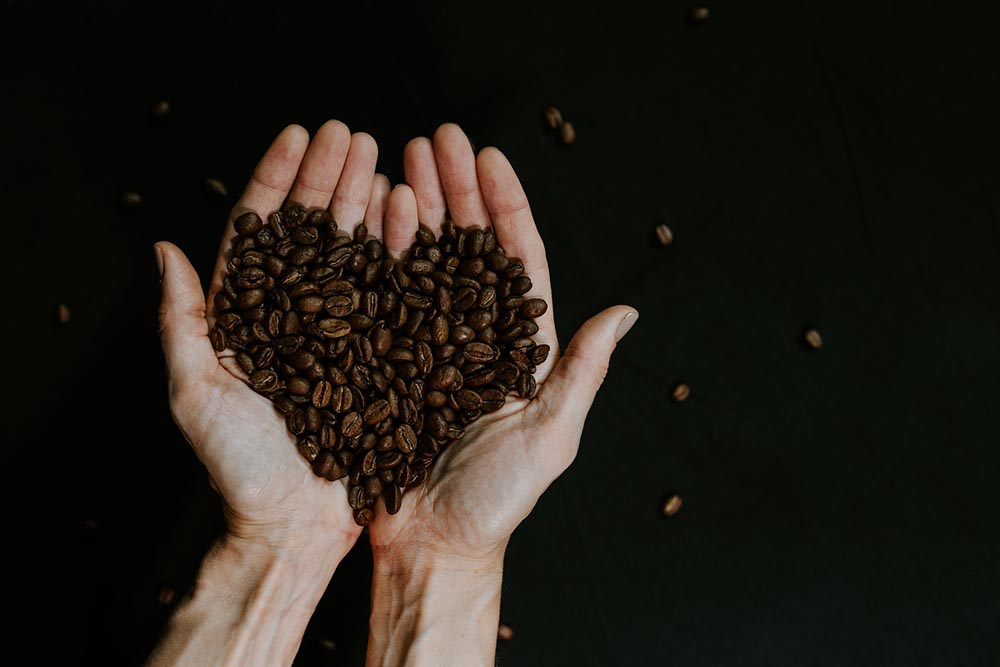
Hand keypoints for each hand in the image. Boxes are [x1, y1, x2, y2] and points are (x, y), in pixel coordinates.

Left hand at [150, 120, 388, 665]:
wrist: (299, 526)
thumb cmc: (242, 469)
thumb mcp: (198, 393)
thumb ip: (181, 322)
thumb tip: (163, 250)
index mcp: (253, 316)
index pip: (264, 232)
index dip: (278, 180)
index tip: (298, 135)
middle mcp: (303, 315)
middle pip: (316, 231)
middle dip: (330, 176)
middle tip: (350, 132)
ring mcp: (346, 330)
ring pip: (359, 253)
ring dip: (370, 200)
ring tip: (385, 155)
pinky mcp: (383, 353)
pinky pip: (395, 294)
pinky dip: (402, 251)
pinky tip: (411, 212)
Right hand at [365, 124, 636, 665]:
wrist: (431, 545)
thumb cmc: (497, 500)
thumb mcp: (549, 435)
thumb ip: (582, 370)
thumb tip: (629, 310)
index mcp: (521, 346)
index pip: (518, 259)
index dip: (505, 205)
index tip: (488, 155)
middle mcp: (475, 334)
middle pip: (469, 245)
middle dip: (456, 188)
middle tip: (438, 137)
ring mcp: (429, 342)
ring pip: (426, 259)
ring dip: (419, 206)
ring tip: (403, 158)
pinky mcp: (388, 357)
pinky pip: (386, 295)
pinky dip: (383, 251)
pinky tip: (376, 212)